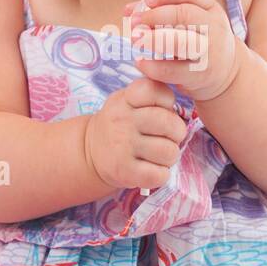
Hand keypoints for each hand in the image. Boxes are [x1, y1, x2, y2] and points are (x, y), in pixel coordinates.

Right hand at [83, 76, 187, 192]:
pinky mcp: (124, 171)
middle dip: (177, 133)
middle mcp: (122, 121)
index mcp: (125, 99)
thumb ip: (152, 97)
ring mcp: (122, 147)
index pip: (156, 90)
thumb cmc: (121, 125)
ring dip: (169, 156)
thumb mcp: (129, 101)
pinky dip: (161, 175)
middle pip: (171, 124)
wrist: (89, 152)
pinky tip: (151, 169)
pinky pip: (160, 175)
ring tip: (158, 154)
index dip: (167, 101)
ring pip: (169, 152)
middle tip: (167, 137)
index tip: (161, 109)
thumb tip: (176, 111)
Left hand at [124, 0, 239, 101]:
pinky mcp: (201, 74)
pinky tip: (141, 63)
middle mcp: (214, 27)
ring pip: (183, 42)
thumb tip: (128, 10)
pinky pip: (175, 70)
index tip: (147, 0)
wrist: (225, 74)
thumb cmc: (198, 41)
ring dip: (154, 40)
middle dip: (156, 16)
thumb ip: (160, 12)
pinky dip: (154, 67)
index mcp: (210, 8)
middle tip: (134, 23)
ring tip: (135, 40)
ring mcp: (210, 51)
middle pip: (186, 14)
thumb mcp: (189, 22)